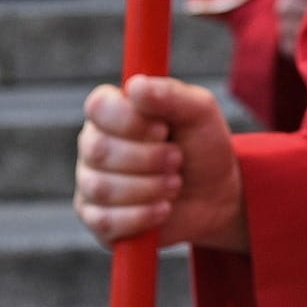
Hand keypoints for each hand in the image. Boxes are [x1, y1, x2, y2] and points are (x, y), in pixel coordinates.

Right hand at [73, 75, 246, 253]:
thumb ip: (170, 94)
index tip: (163, 129)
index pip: (98, 106)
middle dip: (149, 158)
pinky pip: (105, 220)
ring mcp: (91, 183)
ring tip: (175, 184)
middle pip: (99, 150)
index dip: (130, 120)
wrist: (216, 196)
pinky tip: (163, 209)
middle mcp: (94, 144)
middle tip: (177, 159)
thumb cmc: (203, 146)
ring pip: (102, 187)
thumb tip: (135, 86)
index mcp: (114, 111)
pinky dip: (142, 215)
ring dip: (150, 188)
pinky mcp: (96, 219)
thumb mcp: (199, 113)